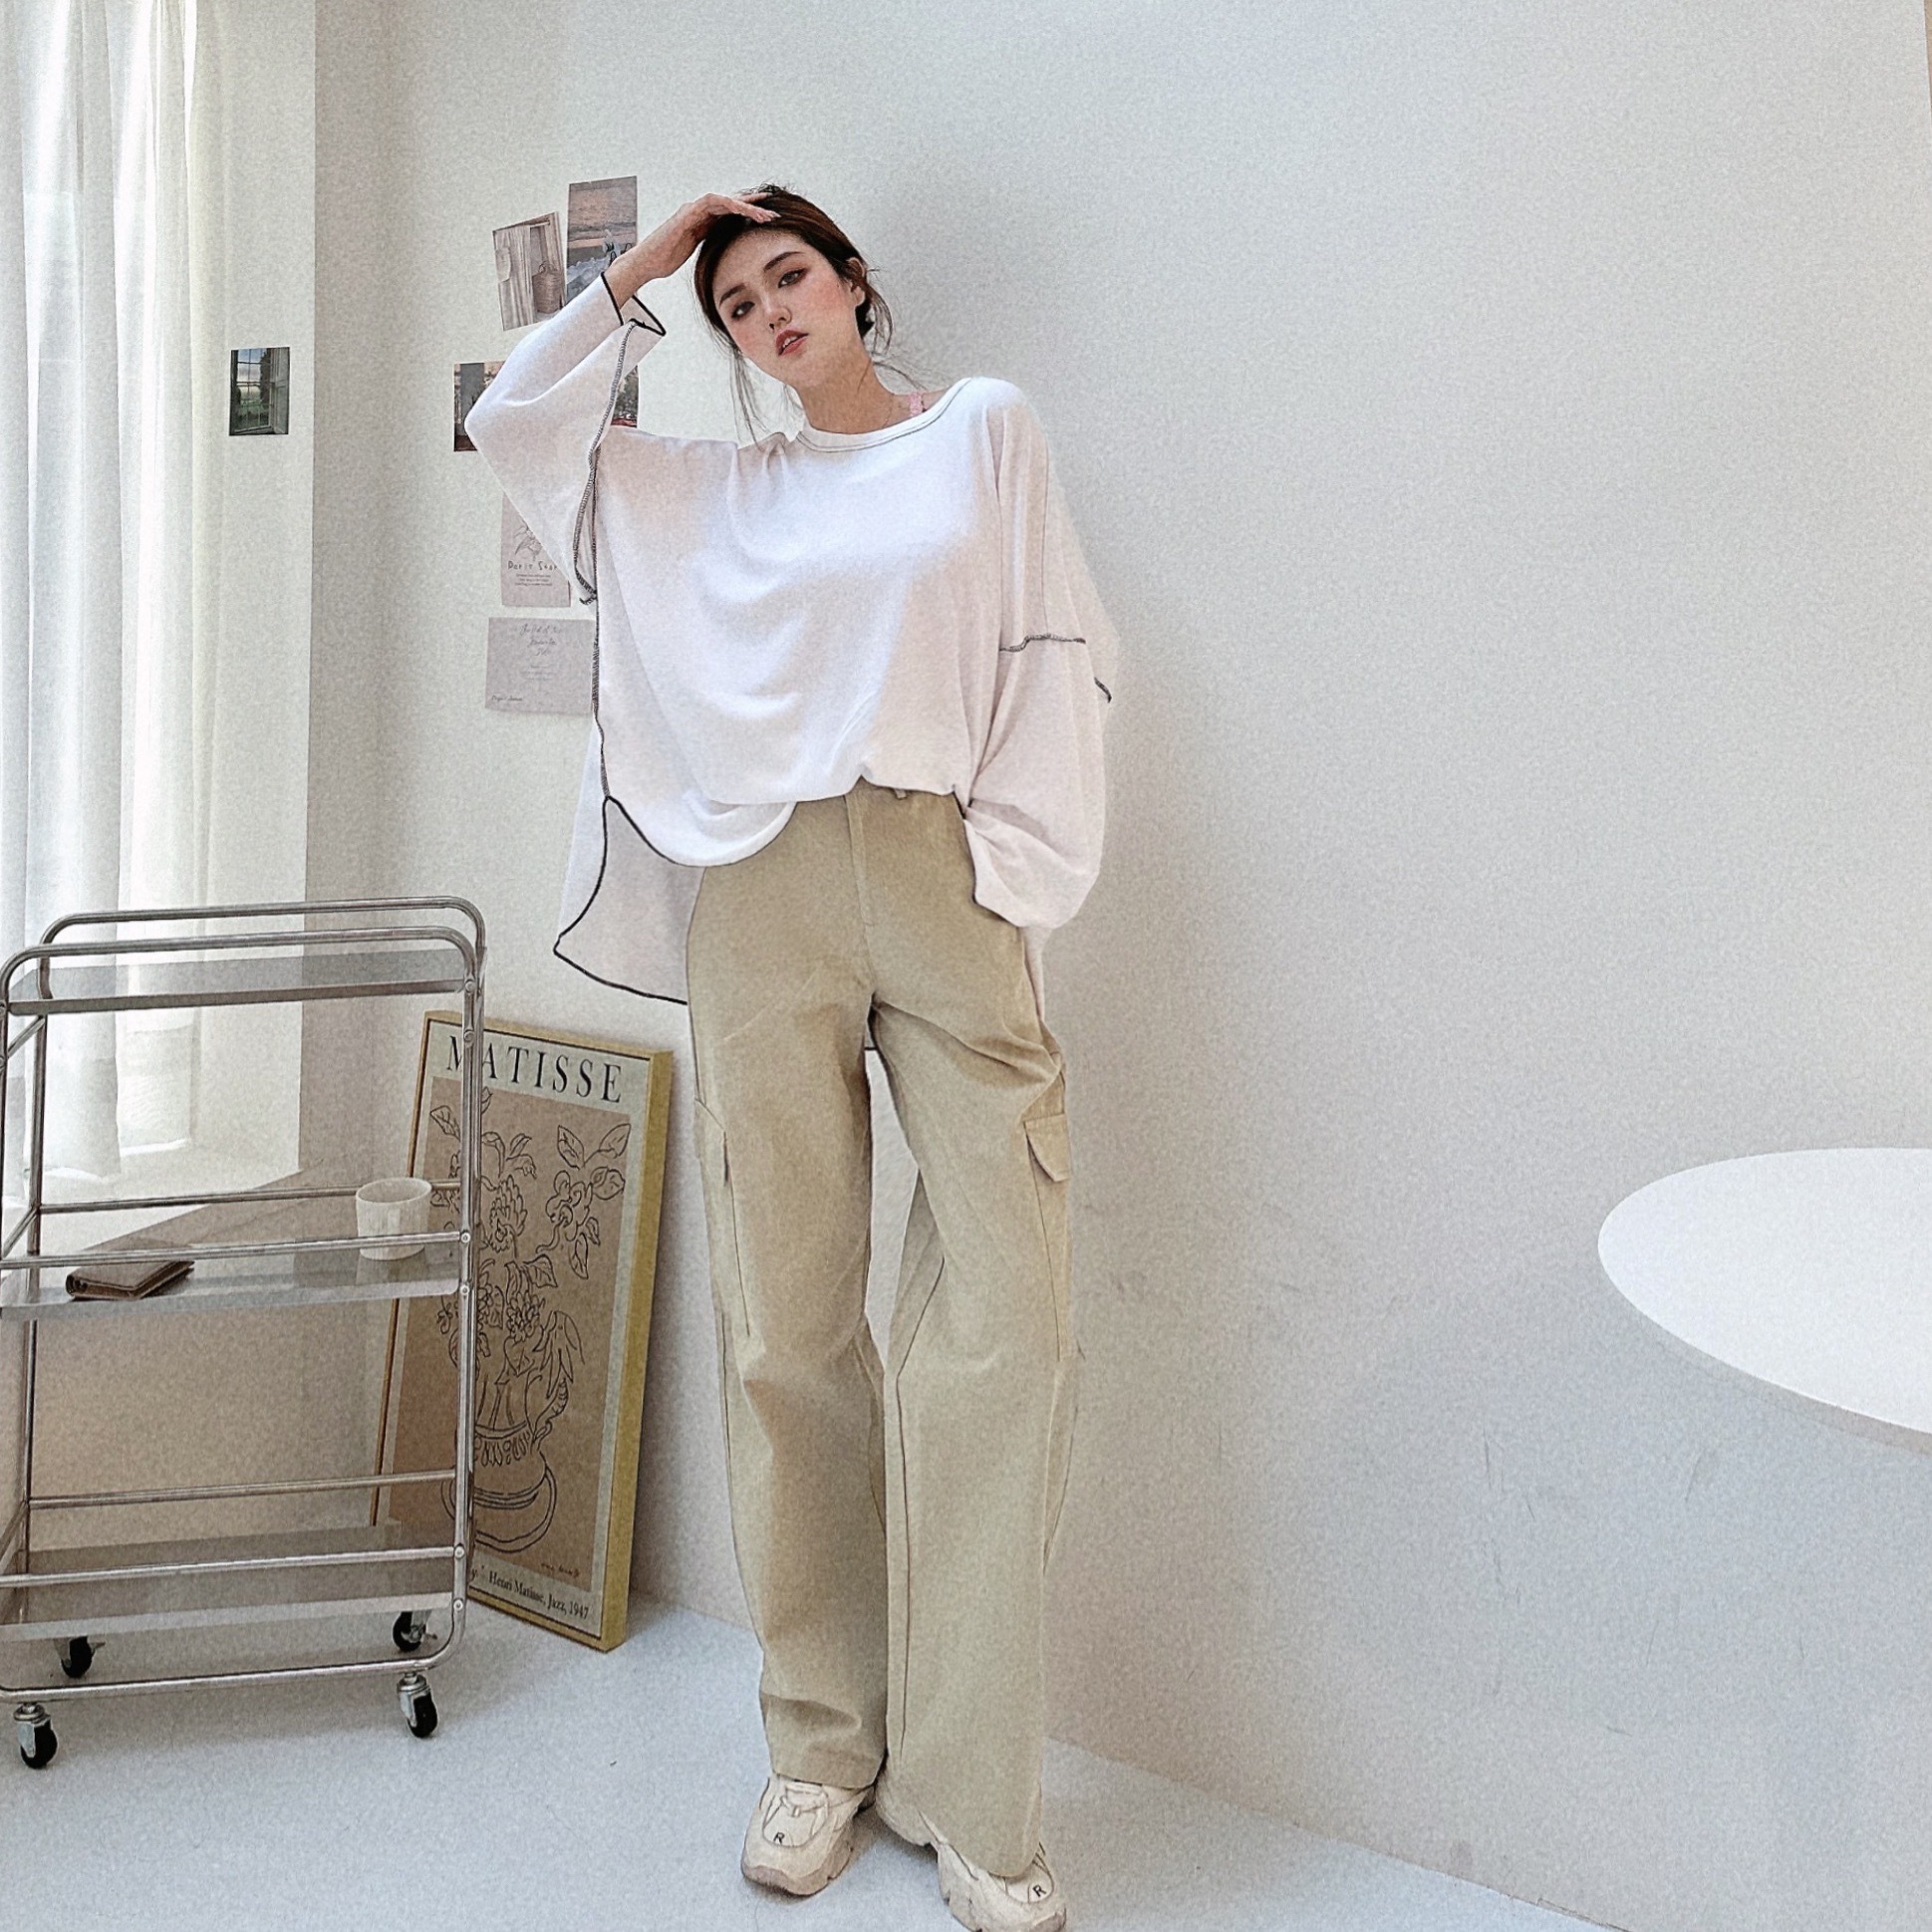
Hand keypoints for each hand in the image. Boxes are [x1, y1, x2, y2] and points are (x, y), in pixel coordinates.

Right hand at [626, 191, 778, 288]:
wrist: (647, 263)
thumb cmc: (667, 258)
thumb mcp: (695, 251)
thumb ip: (709, 243)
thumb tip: (727, 249)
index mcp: (702, 221)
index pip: (728, 213)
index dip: (748, 213)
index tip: (767, 218)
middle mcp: (698, 212)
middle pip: (729, 204)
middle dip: (752, 207)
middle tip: (772, 213)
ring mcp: (691, 210)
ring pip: (723, 200)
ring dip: (744, 206)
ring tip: (762, 214)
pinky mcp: (686, 214)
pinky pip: (710, 203)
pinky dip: (726, 204)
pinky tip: (741, 209)